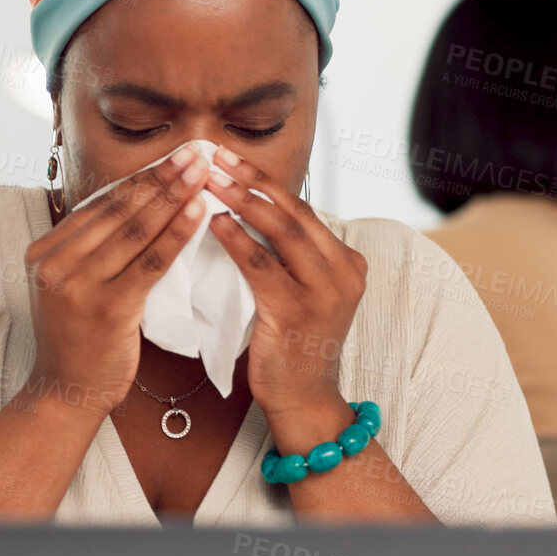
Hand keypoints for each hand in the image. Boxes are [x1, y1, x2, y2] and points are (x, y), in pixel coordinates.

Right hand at [22, 146, 211, 420]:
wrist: (66, 393)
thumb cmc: (79, 339)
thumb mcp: (72, 285)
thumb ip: (93, 249)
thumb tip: (137, 204)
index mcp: (45, 251)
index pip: (102, 204)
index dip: (142, 177)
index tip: (173, 156)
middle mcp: (56, 262)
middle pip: (120, 210)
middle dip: (162, 177)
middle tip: (195, 151)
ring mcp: (78, 285)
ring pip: (137, 230)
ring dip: (175, 196)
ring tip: (203, 173)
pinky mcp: (106, 308)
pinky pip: (151, 262)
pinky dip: (179, 233)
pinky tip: (201, 212)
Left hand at [201, 146, 367, 419]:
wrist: (304, 399)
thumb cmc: (293, 344)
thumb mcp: (304, 291)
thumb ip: (291, 256)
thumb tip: (250, 211)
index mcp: (347, 261)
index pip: (302, 209)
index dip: (264, 180)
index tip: (230, 158)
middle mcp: (343, 271)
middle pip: (293, 211)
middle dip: (251, 179)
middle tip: (215, 156)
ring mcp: (325, 292)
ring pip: (281, 231)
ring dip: (241, 201)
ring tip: (208, 180)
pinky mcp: (297, 312)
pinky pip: (262, 266)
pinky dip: (236, 240)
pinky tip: (213, 223)